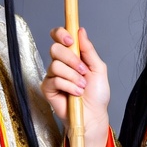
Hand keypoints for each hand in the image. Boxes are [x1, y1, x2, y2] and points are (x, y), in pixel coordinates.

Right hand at [43, 27, 110, 146]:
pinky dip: (69, 87)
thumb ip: (89, 50)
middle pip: (55, 49)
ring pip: (56, 66)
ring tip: (82, 86)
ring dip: (73, 77)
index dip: (60, 33)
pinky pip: (55, 80)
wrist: (94, 115)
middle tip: (83, 70)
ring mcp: (52, 75)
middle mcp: (60, 63)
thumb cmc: (97, 94)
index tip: (70, 38)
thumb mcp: (98, 68)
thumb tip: (81, 30)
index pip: (58, 36)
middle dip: (71, 59)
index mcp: (72, 55)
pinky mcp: (48, 88)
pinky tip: (76, 94)